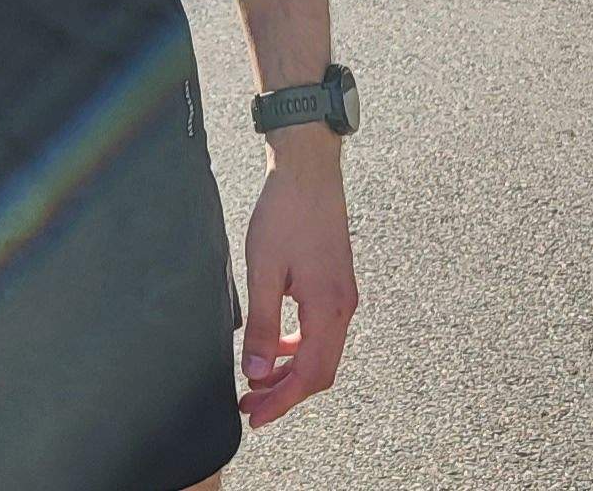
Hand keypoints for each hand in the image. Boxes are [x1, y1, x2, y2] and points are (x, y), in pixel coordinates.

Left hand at [236, 136, 356, 428]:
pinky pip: (321, 332)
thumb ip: (263, 325)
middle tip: (249, 405)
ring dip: (291, 372)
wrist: (309, 173)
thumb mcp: (264, 272)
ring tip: (257, 381)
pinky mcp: (336, 286)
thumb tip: (257, 372)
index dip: (282, 402)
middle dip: (285, 394)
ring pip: (321, 353)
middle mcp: (343, 307)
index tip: (254, 418)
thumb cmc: (285, 215)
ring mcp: (343, 297)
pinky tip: (274, 346)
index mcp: (328, 308)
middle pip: (320, 371)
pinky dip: (298, 348)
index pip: (310, 375)